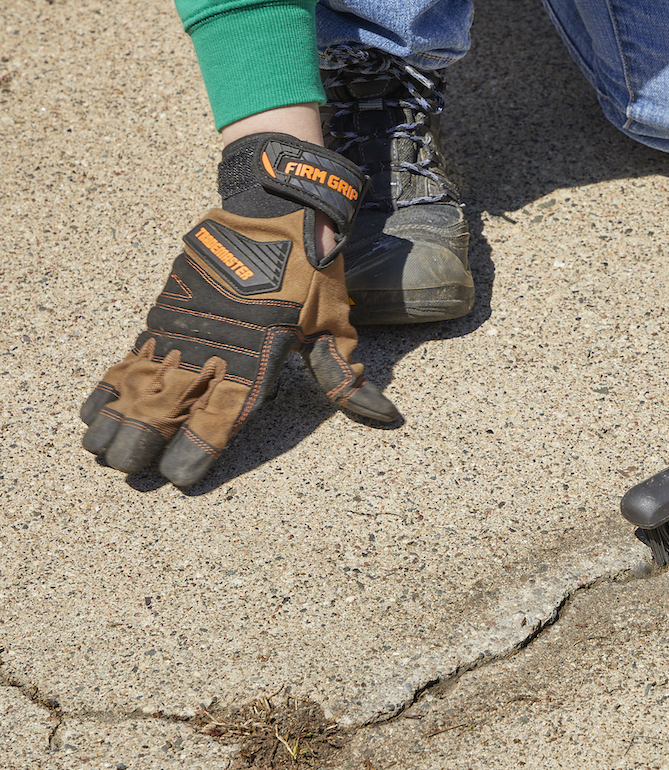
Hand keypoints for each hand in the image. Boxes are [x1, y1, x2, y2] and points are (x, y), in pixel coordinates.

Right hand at [80, 132, 398, 486]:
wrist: (275, 206)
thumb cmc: (311, 270)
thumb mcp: (333, 323)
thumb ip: (344, 377)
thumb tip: (386, 418)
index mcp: (258, 355)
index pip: (223, 414)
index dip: (199, 447)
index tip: (181, 477)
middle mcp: (214, 343)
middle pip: (170, 404)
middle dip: (145, 442)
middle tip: (129, 472)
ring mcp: (183, 324)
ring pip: (141, 382)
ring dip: (117, 419)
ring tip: (100, 453)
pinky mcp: (164, 306)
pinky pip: (130, 353)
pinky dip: (110, 383)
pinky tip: (93, 411)